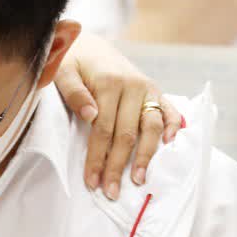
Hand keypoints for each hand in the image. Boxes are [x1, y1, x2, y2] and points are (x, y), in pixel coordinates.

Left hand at [56, 31, 183, 198]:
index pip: (103, 129)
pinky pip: (169, 110)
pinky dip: (173, 126)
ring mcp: (148, 89)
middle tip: (111, 191)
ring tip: (139, 179)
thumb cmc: (72, 62)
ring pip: (151, 126)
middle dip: (118, 165)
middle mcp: (133, 86)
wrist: (90, 44)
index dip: (97, 157)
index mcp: (109, 82)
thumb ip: (74, 92)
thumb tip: (90, 116)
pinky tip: (169, 144)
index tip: (92, 182)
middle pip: (127, 134)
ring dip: (146, 155)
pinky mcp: (156, 91)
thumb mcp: (63, 71)